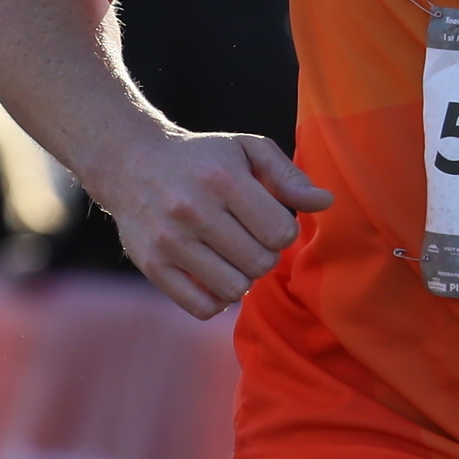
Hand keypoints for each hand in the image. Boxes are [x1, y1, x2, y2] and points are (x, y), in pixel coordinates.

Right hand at [97, 128, 330, 319]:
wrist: (131, 163)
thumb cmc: (203, 159)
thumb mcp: (247, 150)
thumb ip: (289, 177)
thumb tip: (327, 202)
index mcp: (222, 178)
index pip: (281, 233)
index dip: (283, 232)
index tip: (268, 221)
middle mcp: (192, 210)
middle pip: (260, 264)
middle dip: (264, 256)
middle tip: (250, 240)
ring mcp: (169, 240)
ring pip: (233, 289)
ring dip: (242, 278)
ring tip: (232, 257)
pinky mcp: (151, 265)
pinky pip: (201, 308)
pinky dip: (216, 300)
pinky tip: (214, 276)